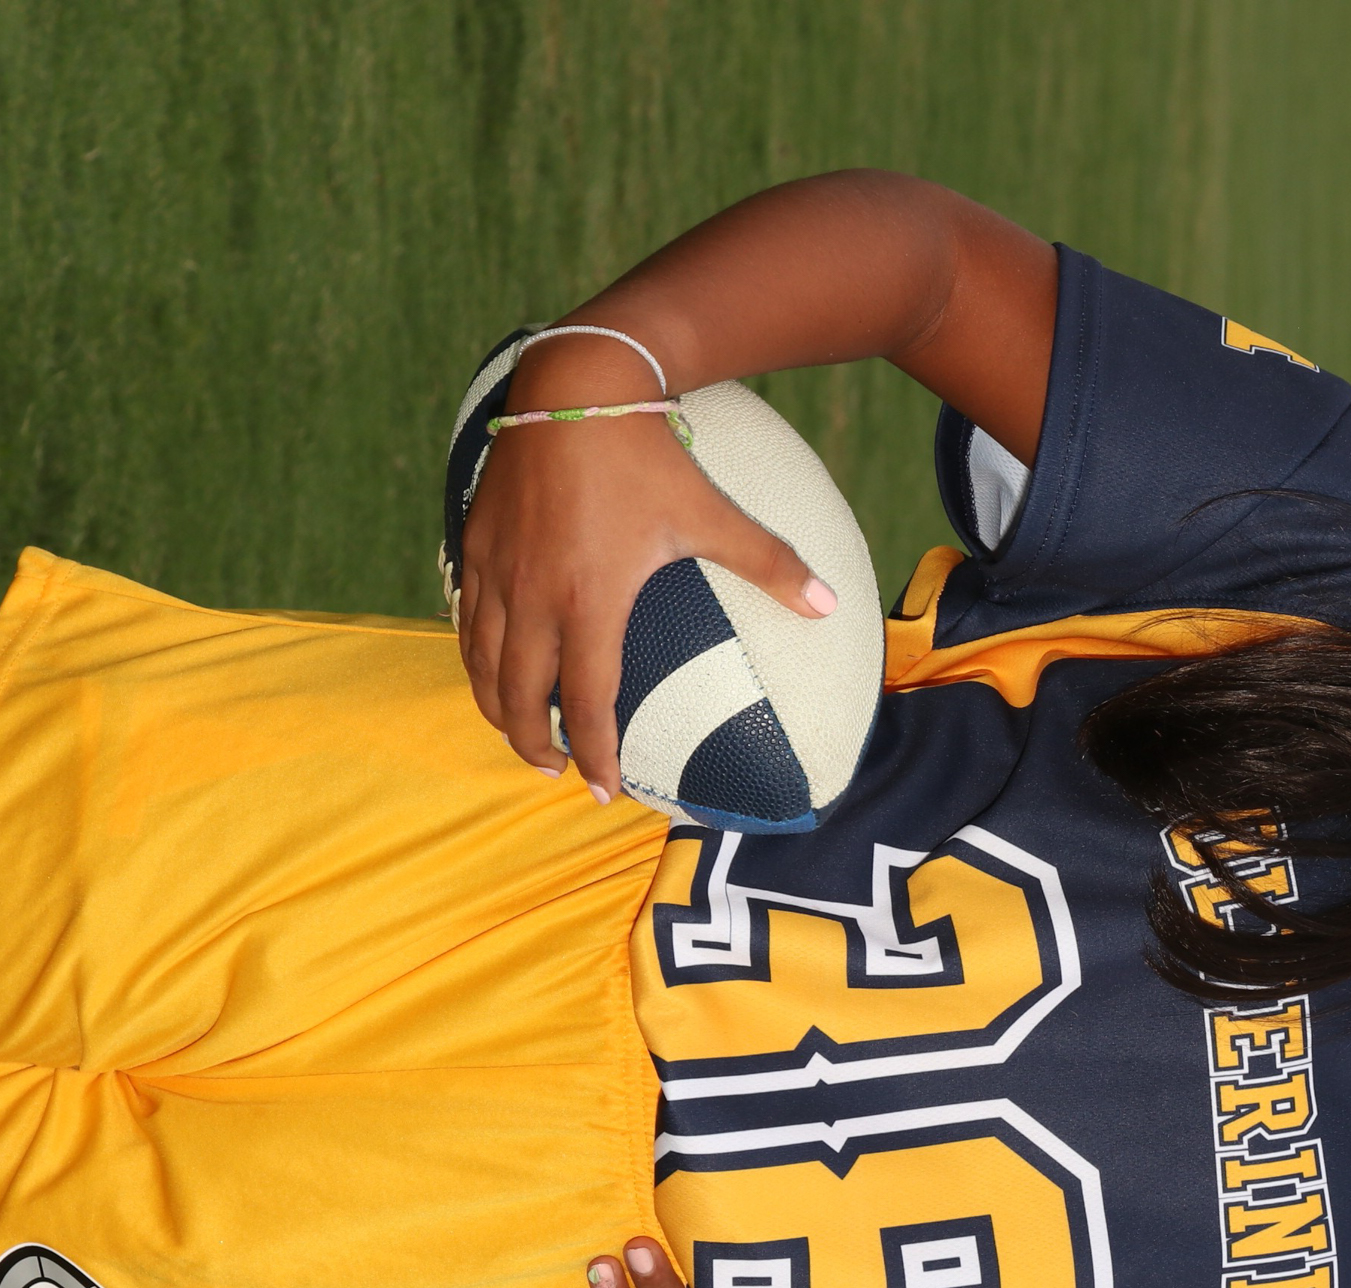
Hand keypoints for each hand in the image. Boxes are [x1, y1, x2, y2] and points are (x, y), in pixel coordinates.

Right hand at [453, 336, 834, 800]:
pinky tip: (490, 664)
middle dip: (532, 742)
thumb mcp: (712, 513)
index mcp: (591, 599)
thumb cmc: (646, 454)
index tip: (604, 787)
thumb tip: (831, 607)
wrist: (574, 385)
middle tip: (555, 769)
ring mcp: (497, 568)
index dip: (593, 752)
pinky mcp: (474, 540)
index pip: (585, 701)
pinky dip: (475, 653)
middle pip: (519, 695)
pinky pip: (466, 615)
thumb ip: (770, 565)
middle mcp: (534, 593)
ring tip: (517, 732)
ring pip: (482, 661)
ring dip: (496, 706)